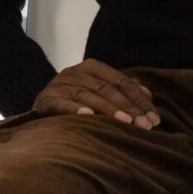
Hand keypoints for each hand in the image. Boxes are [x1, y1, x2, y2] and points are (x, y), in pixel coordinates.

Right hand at [31, 60, 158, 127]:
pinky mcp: (45, 99)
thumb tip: (147, 93)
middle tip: (146, 125)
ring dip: (109, 109)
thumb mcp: (99, 94)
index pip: (121, 82)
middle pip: (107, 89)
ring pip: (88, 95)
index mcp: (91, 68)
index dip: (139, 100)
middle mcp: (74, 72)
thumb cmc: (73, 103)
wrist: (39, 110)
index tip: (154, 118)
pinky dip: (74, 109)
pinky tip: (88, 116)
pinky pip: (62, 103)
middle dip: (129, 108)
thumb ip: (121, 91)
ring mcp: (58, 84)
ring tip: (126, 123)